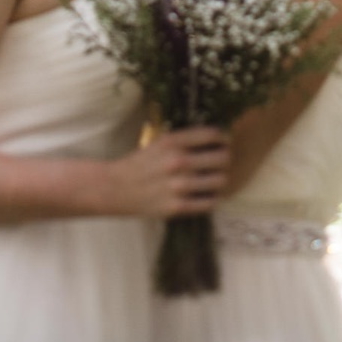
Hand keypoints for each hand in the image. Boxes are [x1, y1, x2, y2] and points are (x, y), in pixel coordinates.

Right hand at [111, 127, 230, 217]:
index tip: (224, 142)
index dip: (224, 138)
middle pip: (222, 158)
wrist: (115, 188)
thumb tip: (215, 137)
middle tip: (223, 162)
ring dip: (221, 179)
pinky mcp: (177, 207)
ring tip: (216, 179)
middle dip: (226, 159)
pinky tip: (208, 194)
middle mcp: (178, 161)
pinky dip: (213, 198)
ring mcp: (179, 186)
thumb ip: (184, 139)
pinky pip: (209, 202)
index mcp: (173, 141)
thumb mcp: (159, 142)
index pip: (213, 134)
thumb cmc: (140, 163)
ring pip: (220, 181)